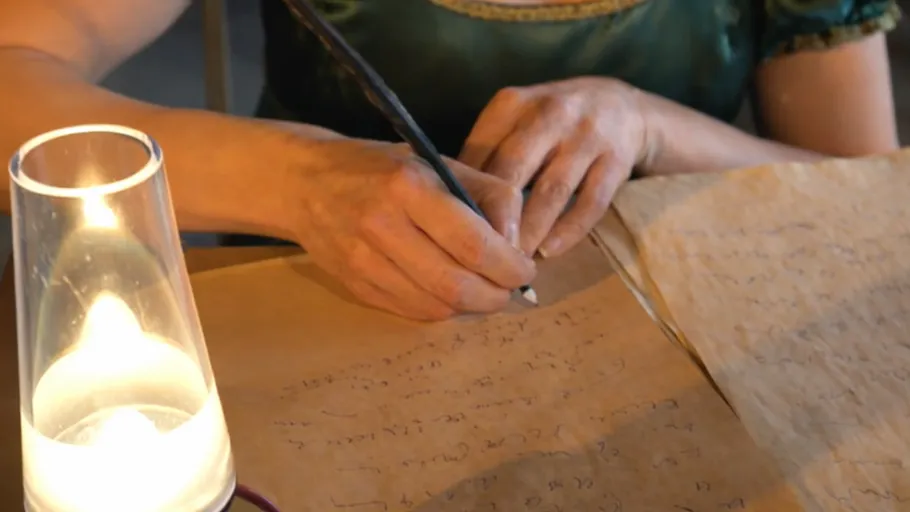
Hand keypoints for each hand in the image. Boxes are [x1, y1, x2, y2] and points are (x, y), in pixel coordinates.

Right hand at [293, 139, 535, 320]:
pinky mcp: (354, 286)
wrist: (304, 183)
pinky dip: (441, 309)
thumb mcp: (436, 161)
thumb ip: (486, 195)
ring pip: (435, 307)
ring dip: (471, 306)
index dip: (509, 266)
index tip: (524, 268)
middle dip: (495, 295)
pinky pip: (411, 313)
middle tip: (508, 287)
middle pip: (456, 285)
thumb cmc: (380, 167)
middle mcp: (382, 226)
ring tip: (483, 289)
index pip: (473, 244)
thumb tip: (519, 243)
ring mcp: (363, 262)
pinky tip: (449, 292)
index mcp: (408, 187)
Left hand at [460, 77, 652, 257]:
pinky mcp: (616, 158)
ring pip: (552, 192)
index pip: (480, 155)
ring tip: (513, 263)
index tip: (454, 234)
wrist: (623, 106)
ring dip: (531, 232)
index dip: (466, 198)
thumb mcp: (516, 121)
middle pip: (513, 173)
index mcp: (512, 104)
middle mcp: (549, 114)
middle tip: (482, 258)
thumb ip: (485, 154)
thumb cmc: (551, 123)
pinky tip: (549, 252)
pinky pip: (590, 203)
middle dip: (496, 220)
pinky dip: (568, 231)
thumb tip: (447, 205)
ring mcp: (587, 135)